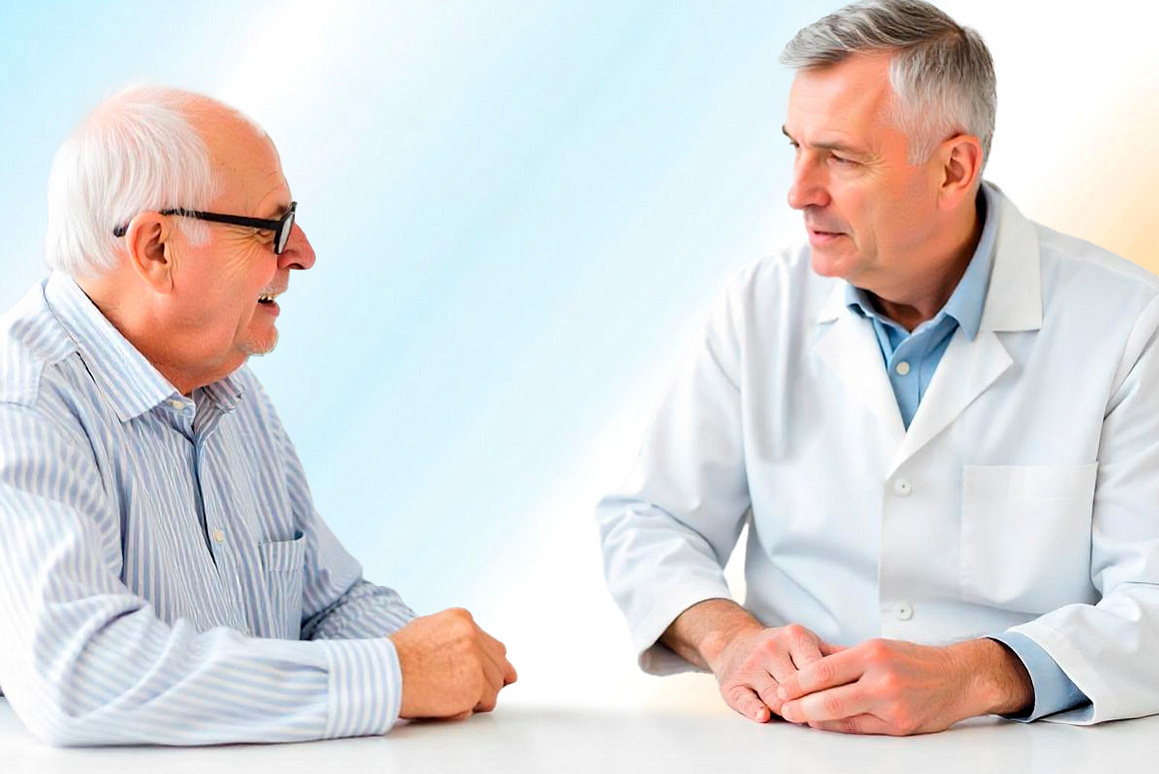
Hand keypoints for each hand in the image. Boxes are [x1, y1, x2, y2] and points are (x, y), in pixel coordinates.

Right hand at [389, 608, 517, 718]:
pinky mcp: (474, 684)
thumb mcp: (426, 630)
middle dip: (486, 681)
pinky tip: (449, 702)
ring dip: (478, 695)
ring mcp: (475, 658)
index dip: (487, 666)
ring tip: (449, 694)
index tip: (479, 676)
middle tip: (463, 690)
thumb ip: (454, 638)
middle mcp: (472, 635)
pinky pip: (486, 702)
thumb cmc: (397, 659)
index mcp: (462, 620)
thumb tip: (474, 651)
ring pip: (495, 685)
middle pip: (499, 665)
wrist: (384, 675)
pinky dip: (470, 708)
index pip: (493, 646)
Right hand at [705, 622, 841, 722]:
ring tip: (799, 716)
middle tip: (822, 715)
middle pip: (799, 687)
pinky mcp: (733, 683)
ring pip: (776, 698)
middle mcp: (771, 647)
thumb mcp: (805, 642)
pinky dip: (755, 710)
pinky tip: (764, 715)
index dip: (831, 691)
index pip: (820, 671)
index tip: (842, 702)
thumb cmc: (777, 648)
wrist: (734, 642)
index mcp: (794, 636)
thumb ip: (834, 654)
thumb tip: (867, 663)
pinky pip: (745, 700)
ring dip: (789, 712)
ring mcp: (750, 665)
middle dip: (811, 704)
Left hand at [776, 638, 1032, 734]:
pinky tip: (824, 724)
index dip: (798, 682)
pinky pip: (859, 730)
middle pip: (829, 698)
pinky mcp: (900, 727)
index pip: (824, 670)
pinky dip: (838, 727)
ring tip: (798, 716)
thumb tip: (807, 661)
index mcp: (873, 653)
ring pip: (842, 718)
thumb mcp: (879, 646)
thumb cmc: (914, 660)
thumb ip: (843, 656)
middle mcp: (882, 679)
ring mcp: (892, 705)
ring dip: (815, 719)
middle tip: (782, 708)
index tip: (782, 687)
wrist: (958, 678)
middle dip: (800, 706)